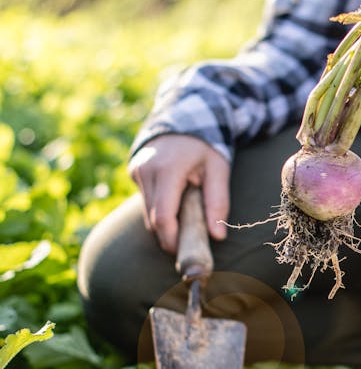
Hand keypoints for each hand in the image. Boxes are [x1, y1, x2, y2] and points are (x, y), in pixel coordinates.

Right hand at [128, 134, 230, 253]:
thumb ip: (218, 202)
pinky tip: (176, 201)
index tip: (185, 251)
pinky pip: (146, 202)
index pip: (162, 216)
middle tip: (190, 241)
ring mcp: (137, 171)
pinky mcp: (134, 172)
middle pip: (153, 219)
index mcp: (168, 169)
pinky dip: (160, 209)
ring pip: (147, 213)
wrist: (184, 117)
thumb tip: (218, 236)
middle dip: (169, 236)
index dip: (171, 239)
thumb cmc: (206, 145)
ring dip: (165, 223)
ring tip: (187, 217)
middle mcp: (147, 171)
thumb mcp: (219, 169)